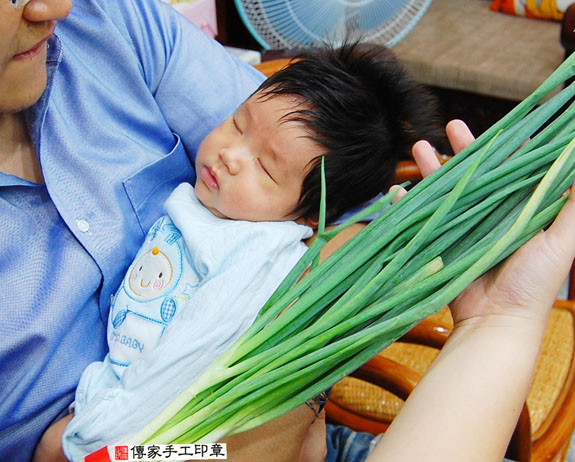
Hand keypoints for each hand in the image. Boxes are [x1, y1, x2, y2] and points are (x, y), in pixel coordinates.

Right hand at [411, 120, 574, 325]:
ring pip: (447, 190)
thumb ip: (572, 206)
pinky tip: (398, 190)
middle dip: (462, 149)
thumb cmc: (534, 284)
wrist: (495, 323)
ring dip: (432, 168)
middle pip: (476, 173)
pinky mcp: (443, 244)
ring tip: (416, 146)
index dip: (504, 145)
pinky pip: (423, 218)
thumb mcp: (562, 241)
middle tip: (450, 125)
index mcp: (521, 210)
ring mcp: (464, 228)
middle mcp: (492, 215)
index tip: (498, 124)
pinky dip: (409, 204)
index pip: (511, 169)